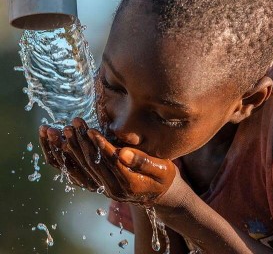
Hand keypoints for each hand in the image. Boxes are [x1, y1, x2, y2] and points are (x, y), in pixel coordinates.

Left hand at [39, 118, 176, 204]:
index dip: (100, 145)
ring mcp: (105, 189)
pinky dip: (70, 159)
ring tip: (66, 130)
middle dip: (82, 142)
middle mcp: (114, 189)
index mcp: (130, 183)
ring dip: (73, 149)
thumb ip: (144, 161)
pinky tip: (62, 145)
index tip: (90, 130)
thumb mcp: (163, 168)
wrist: (158, 193)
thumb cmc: (163, 176)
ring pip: (84, 168)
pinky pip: (80, 173)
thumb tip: (123, 153)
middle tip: (74, 124)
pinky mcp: (99, 185)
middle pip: (94, 164)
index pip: (111, 162)